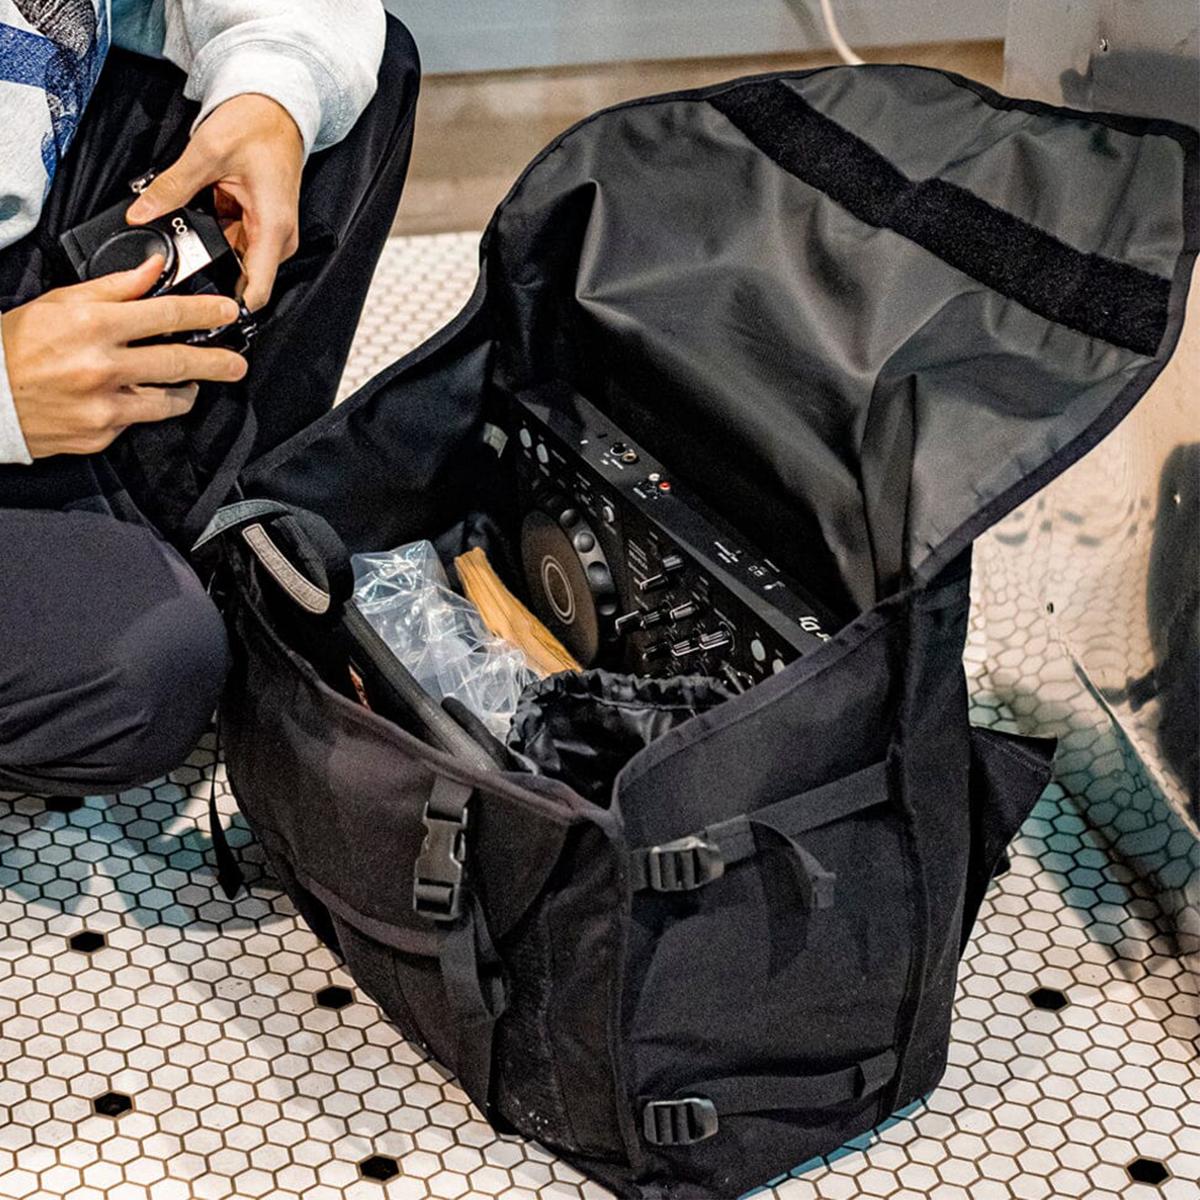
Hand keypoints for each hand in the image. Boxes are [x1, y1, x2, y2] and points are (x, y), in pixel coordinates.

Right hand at [1, 256, 247, 457]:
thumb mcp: (61, 303)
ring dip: (186, 391)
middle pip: (179, 362)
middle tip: (237, 364)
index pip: (166, 314)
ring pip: (168, 401)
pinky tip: (134, 397)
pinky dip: (143, 407)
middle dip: (217, 363)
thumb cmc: (17, 345)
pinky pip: (139, 420)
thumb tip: (155, 269)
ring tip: (190, 383)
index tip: (228, 312)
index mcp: (93, 325)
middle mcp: (102, 366)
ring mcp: (104, 405)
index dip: (204, 313)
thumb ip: (115, 287)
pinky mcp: (102, 434)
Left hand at [126, 93, 303, 311]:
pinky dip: (212, 236)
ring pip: (233, 261)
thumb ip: (172, 187)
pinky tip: (197, 217)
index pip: (256, 291)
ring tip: (181, 231)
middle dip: (205, 275)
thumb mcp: (207, 152)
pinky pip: (232, 242)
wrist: (275, 106)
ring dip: (207, 253)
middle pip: (241, 279)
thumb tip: (139, 213)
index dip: (227, 310)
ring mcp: (269, 234)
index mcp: (273, 228)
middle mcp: (277, 238)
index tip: (198, 317)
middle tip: (170, 267)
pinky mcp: (260, 226)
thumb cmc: (256, 126)